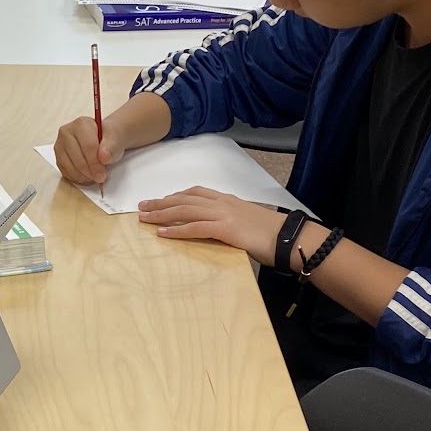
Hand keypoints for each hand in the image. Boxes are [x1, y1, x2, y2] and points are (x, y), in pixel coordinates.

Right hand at [54, 114, 121, 185]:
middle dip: (90, 171)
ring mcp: (60, 145)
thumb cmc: (108, 138)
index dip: (95, 163)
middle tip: (100, 177)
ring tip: (94, 176)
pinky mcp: (58, 157)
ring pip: (69, 167)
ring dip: (83, 176)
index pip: (88, 146)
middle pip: (77, 158)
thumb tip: (104, 157)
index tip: (102, 174)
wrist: (103, 139)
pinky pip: (65, 172)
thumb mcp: (116, 139)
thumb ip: (111, 147)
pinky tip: (86, 176)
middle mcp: (67, 132)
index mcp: (81, 124)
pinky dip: (76, 178)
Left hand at [137, 188, 284, 266]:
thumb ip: (231, 221)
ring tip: (144, 218)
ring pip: (185, 211)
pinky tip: (162, 234)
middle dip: (161, 203)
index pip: (196, 193)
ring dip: (162, 214)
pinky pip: (195, 228)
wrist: (289, 237)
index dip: (176, 196)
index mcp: (228, 200)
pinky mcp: (225, 229)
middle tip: (141, 207)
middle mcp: (223, 203)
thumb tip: (221, 228)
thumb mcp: (247, 221)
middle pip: (184, 199)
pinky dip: (176, 230)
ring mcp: (223, 215)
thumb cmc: (272, 234)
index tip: (160, 200)